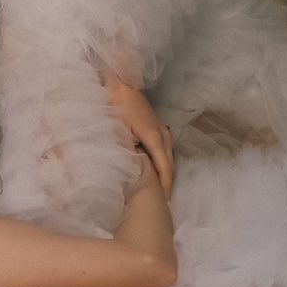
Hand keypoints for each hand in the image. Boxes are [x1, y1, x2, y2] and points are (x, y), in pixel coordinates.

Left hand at [106, 75, 173, 195]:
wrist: (121, 82)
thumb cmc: (116, 104)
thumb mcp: (117, 128)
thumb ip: (124, 148)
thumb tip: (128, 167)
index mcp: (154, 138)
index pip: (165, 169)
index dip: (165, 187)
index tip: (164, 202)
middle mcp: (163, 136)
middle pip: (170, 166)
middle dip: (167, 185)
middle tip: (162, 204)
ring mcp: (163, 131)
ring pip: (168, 159)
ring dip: (166, 175)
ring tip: (159, 193)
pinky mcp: (158, 129)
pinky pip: (164, 151)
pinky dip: (162, 164)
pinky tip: (155, 173)